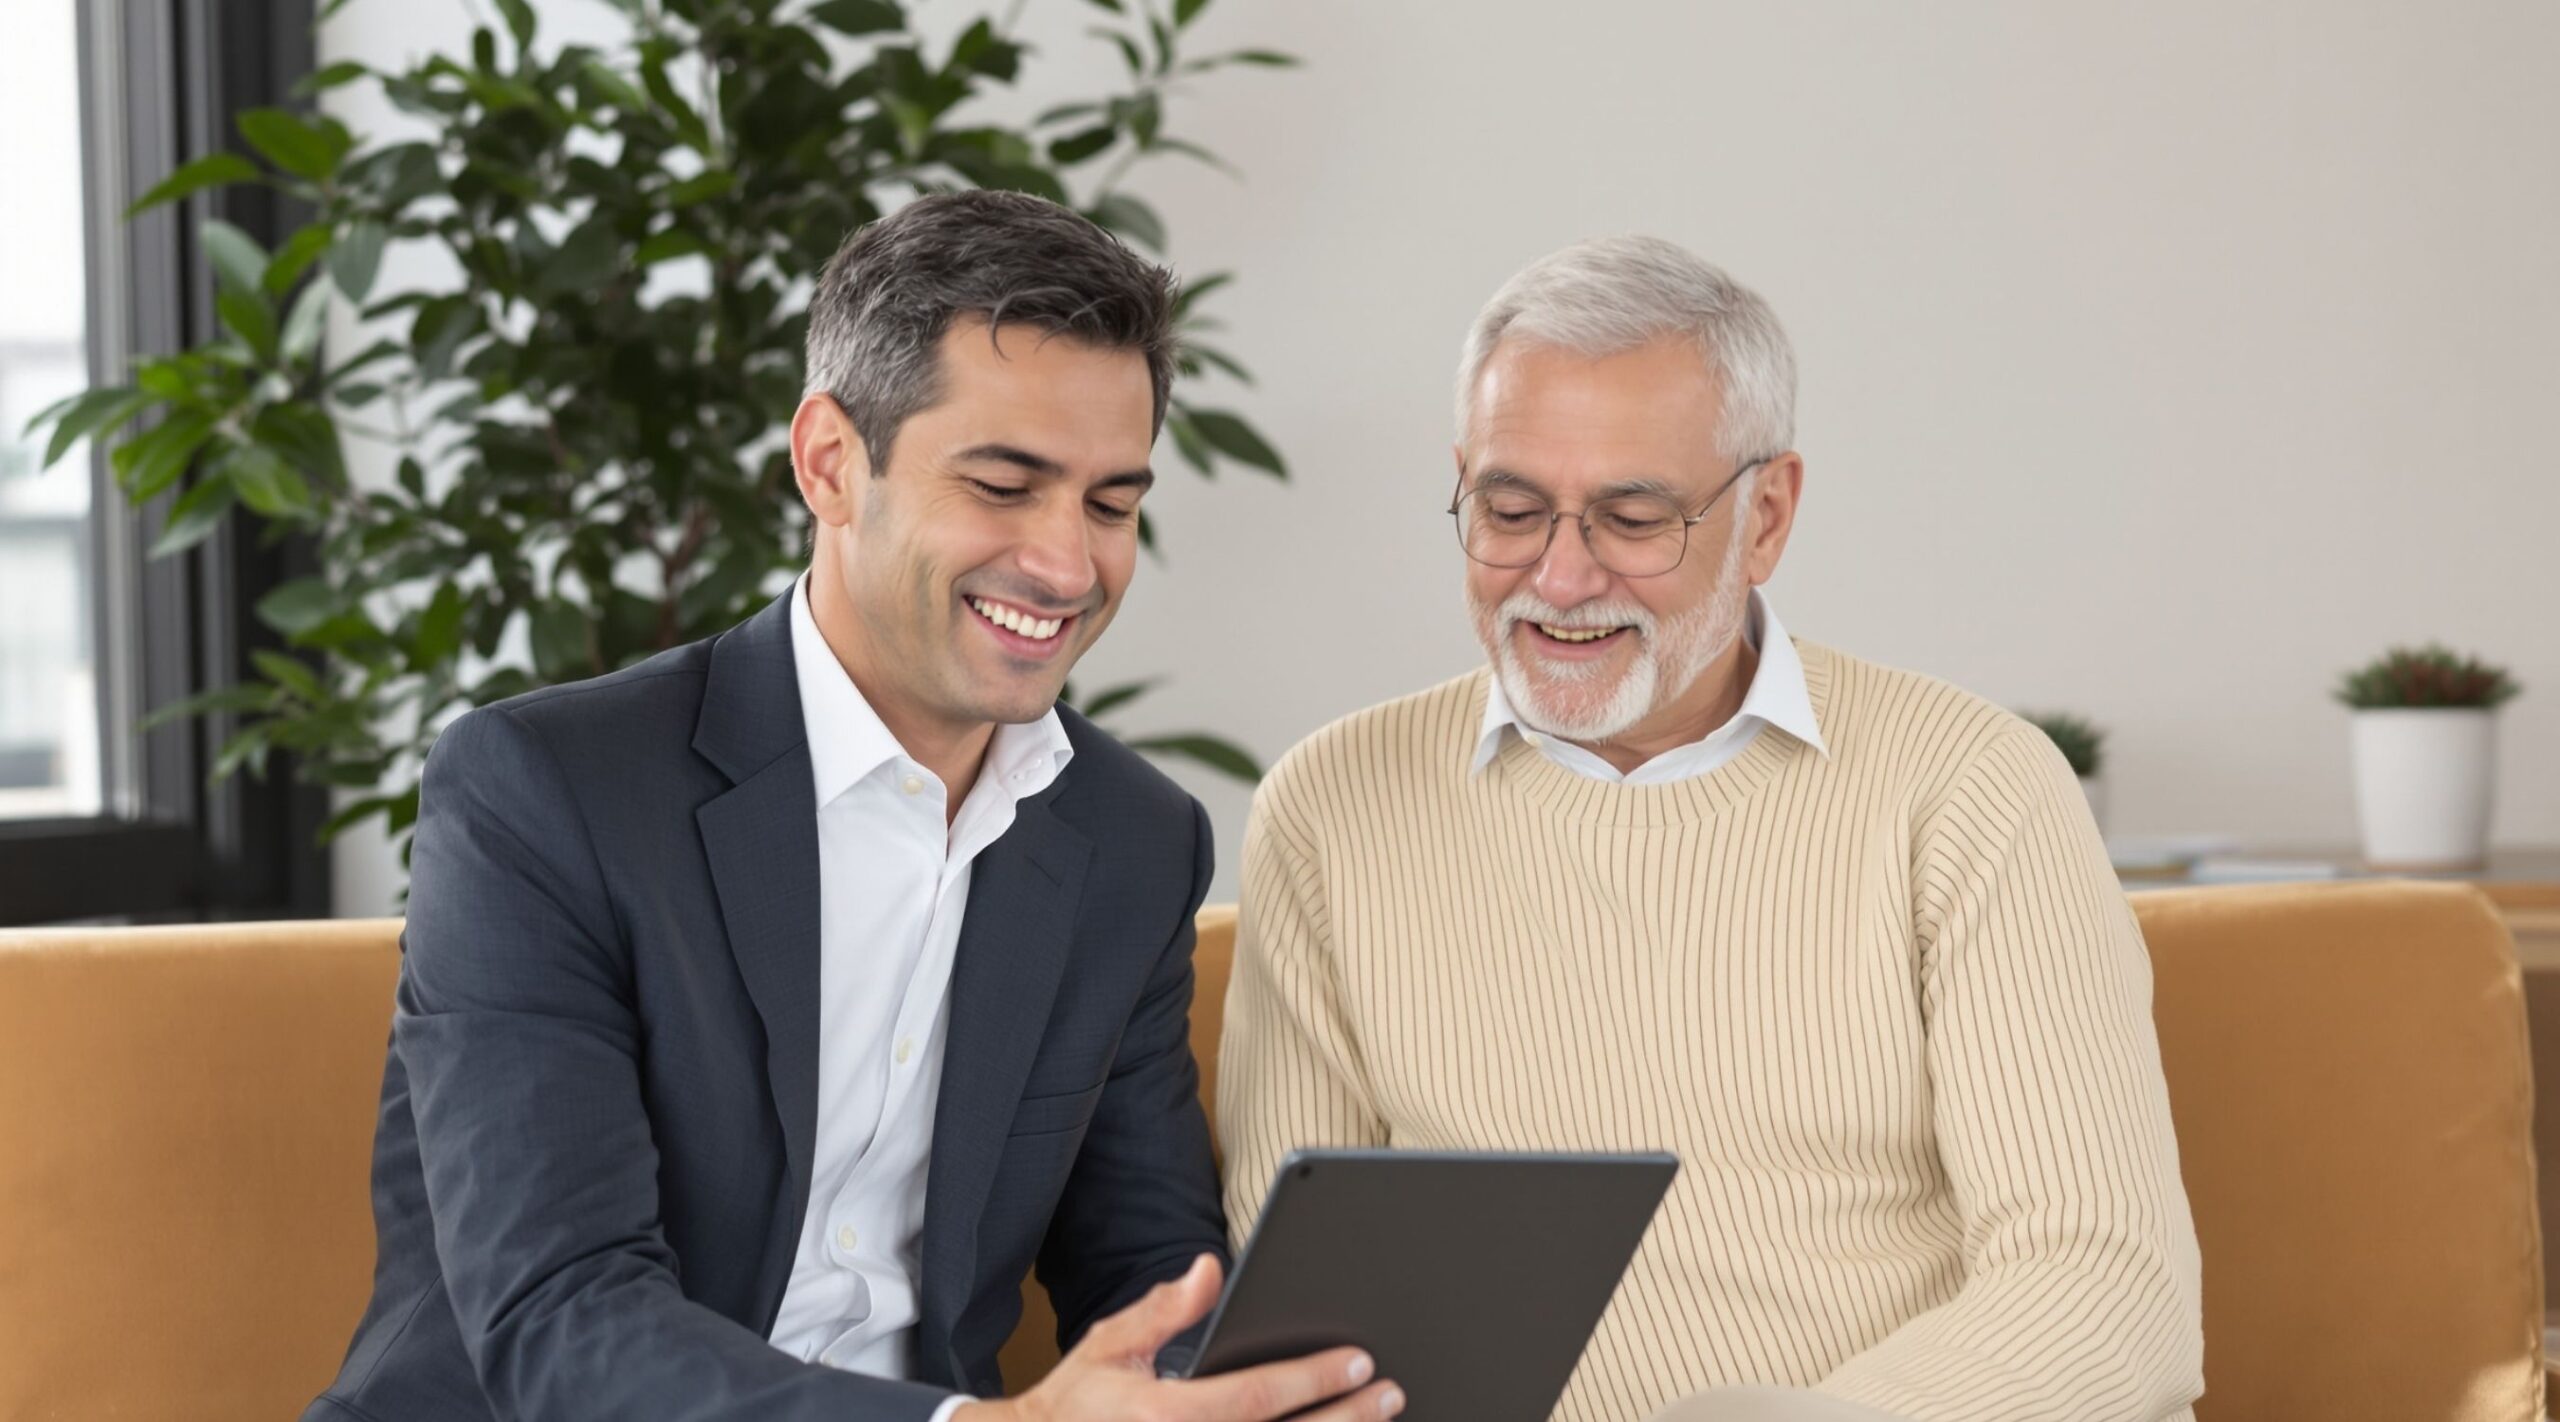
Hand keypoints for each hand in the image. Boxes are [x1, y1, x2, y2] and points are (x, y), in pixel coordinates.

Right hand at [952, 1255, 1402, 1421]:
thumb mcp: (1112, 1348)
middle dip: (1346, 1416)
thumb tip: (1209, 1267)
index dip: (1313, 1379)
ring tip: (1379, 1420)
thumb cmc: (1077, 1406)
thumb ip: (1164, 1310)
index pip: (1257, 1396)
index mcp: (1166, 1415)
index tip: (1360, 1360)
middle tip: (1390, 1392)